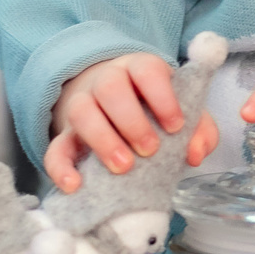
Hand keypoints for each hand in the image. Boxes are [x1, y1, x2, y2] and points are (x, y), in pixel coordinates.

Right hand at [45, 53, 219, 192]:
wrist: (117, 107)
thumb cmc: (156, 109)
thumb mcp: (182, 112)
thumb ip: (199, 129)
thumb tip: (195, 152)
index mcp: (140, 69)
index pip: (147, 70)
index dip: (162, 96)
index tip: (176, 126)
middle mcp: (107, 81)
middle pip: (110, 87)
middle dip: (131, 121)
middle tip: (150, 149)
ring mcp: (83, 105)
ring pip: (81, 111)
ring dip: (102, 140)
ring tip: (124, 167)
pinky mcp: (65, 135)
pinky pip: (55, 147)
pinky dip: (61, 167)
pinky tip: (76, 185)